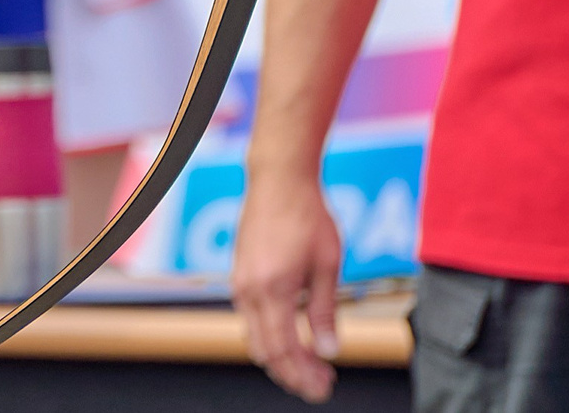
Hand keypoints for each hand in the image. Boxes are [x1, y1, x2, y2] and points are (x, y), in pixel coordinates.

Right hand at [232, 171, 344, 400]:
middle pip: (264, 350)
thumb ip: (325, 311)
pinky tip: (293, 336)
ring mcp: (240, 282)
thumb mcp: (327, 267)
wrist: (278, 181)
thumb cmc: (307, 217)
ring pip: (254, 337)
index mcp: (272, 289)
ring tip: (311, 364)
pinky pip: (250, 318)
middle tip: (320, 384)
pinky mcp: (240, 275)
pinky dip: (270, 336)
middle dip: (291, 373)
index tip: (323, 387)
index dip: (302, 374)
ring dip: (281, 356)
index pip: (282, 349)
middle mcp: (249, 290)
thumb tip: (328, 350)